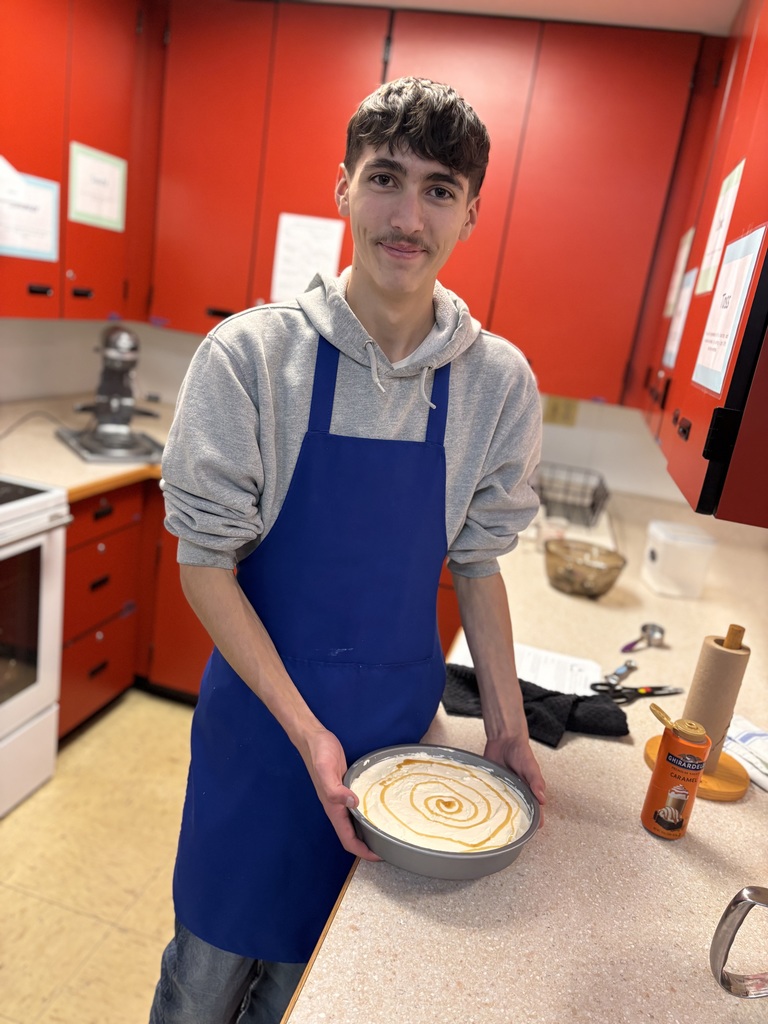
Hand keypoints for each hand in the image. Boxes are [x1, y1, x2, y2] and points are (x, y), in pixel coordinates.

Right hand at [301, 727, 381, 861]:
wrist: (314, 738)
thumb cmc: (318, 754)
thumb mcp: (326, 769)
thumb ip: (335, 789)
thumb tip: (353, 803)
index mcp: (333, 809)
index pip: (348, 840)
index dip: (362, 852)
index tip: (379, 856)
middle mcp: (337, 807)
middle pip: (353, 835)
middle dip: (369, 845)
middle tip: (390, 846)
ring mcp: (342, 797)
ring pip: (356, 821)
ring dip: (369, 830)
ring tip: (388, 831)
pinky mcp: (347, 787)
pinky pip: (359, 806)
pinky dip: (369, 812)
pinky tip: (380, 807)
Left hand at [484, 734, 546, 825]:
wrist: (504, 738)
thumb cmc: (521, 751)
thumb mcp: (531, 766)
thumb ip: (536, 782)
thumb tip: (543, 800)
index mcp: (529, 790)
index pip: (533, 809)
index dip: (534, 820)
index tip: (532, 832)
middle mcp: (516, 792)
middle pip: (517, 810)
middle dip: (515, 821)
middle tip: (510, 834)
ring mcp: (503, 789)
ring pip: (501, 806)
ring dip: (498, 814)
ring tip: (493, 828)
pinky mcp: (491, 784)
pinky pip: (488, 796)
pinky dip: (485, 803)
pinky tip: (480, 811)